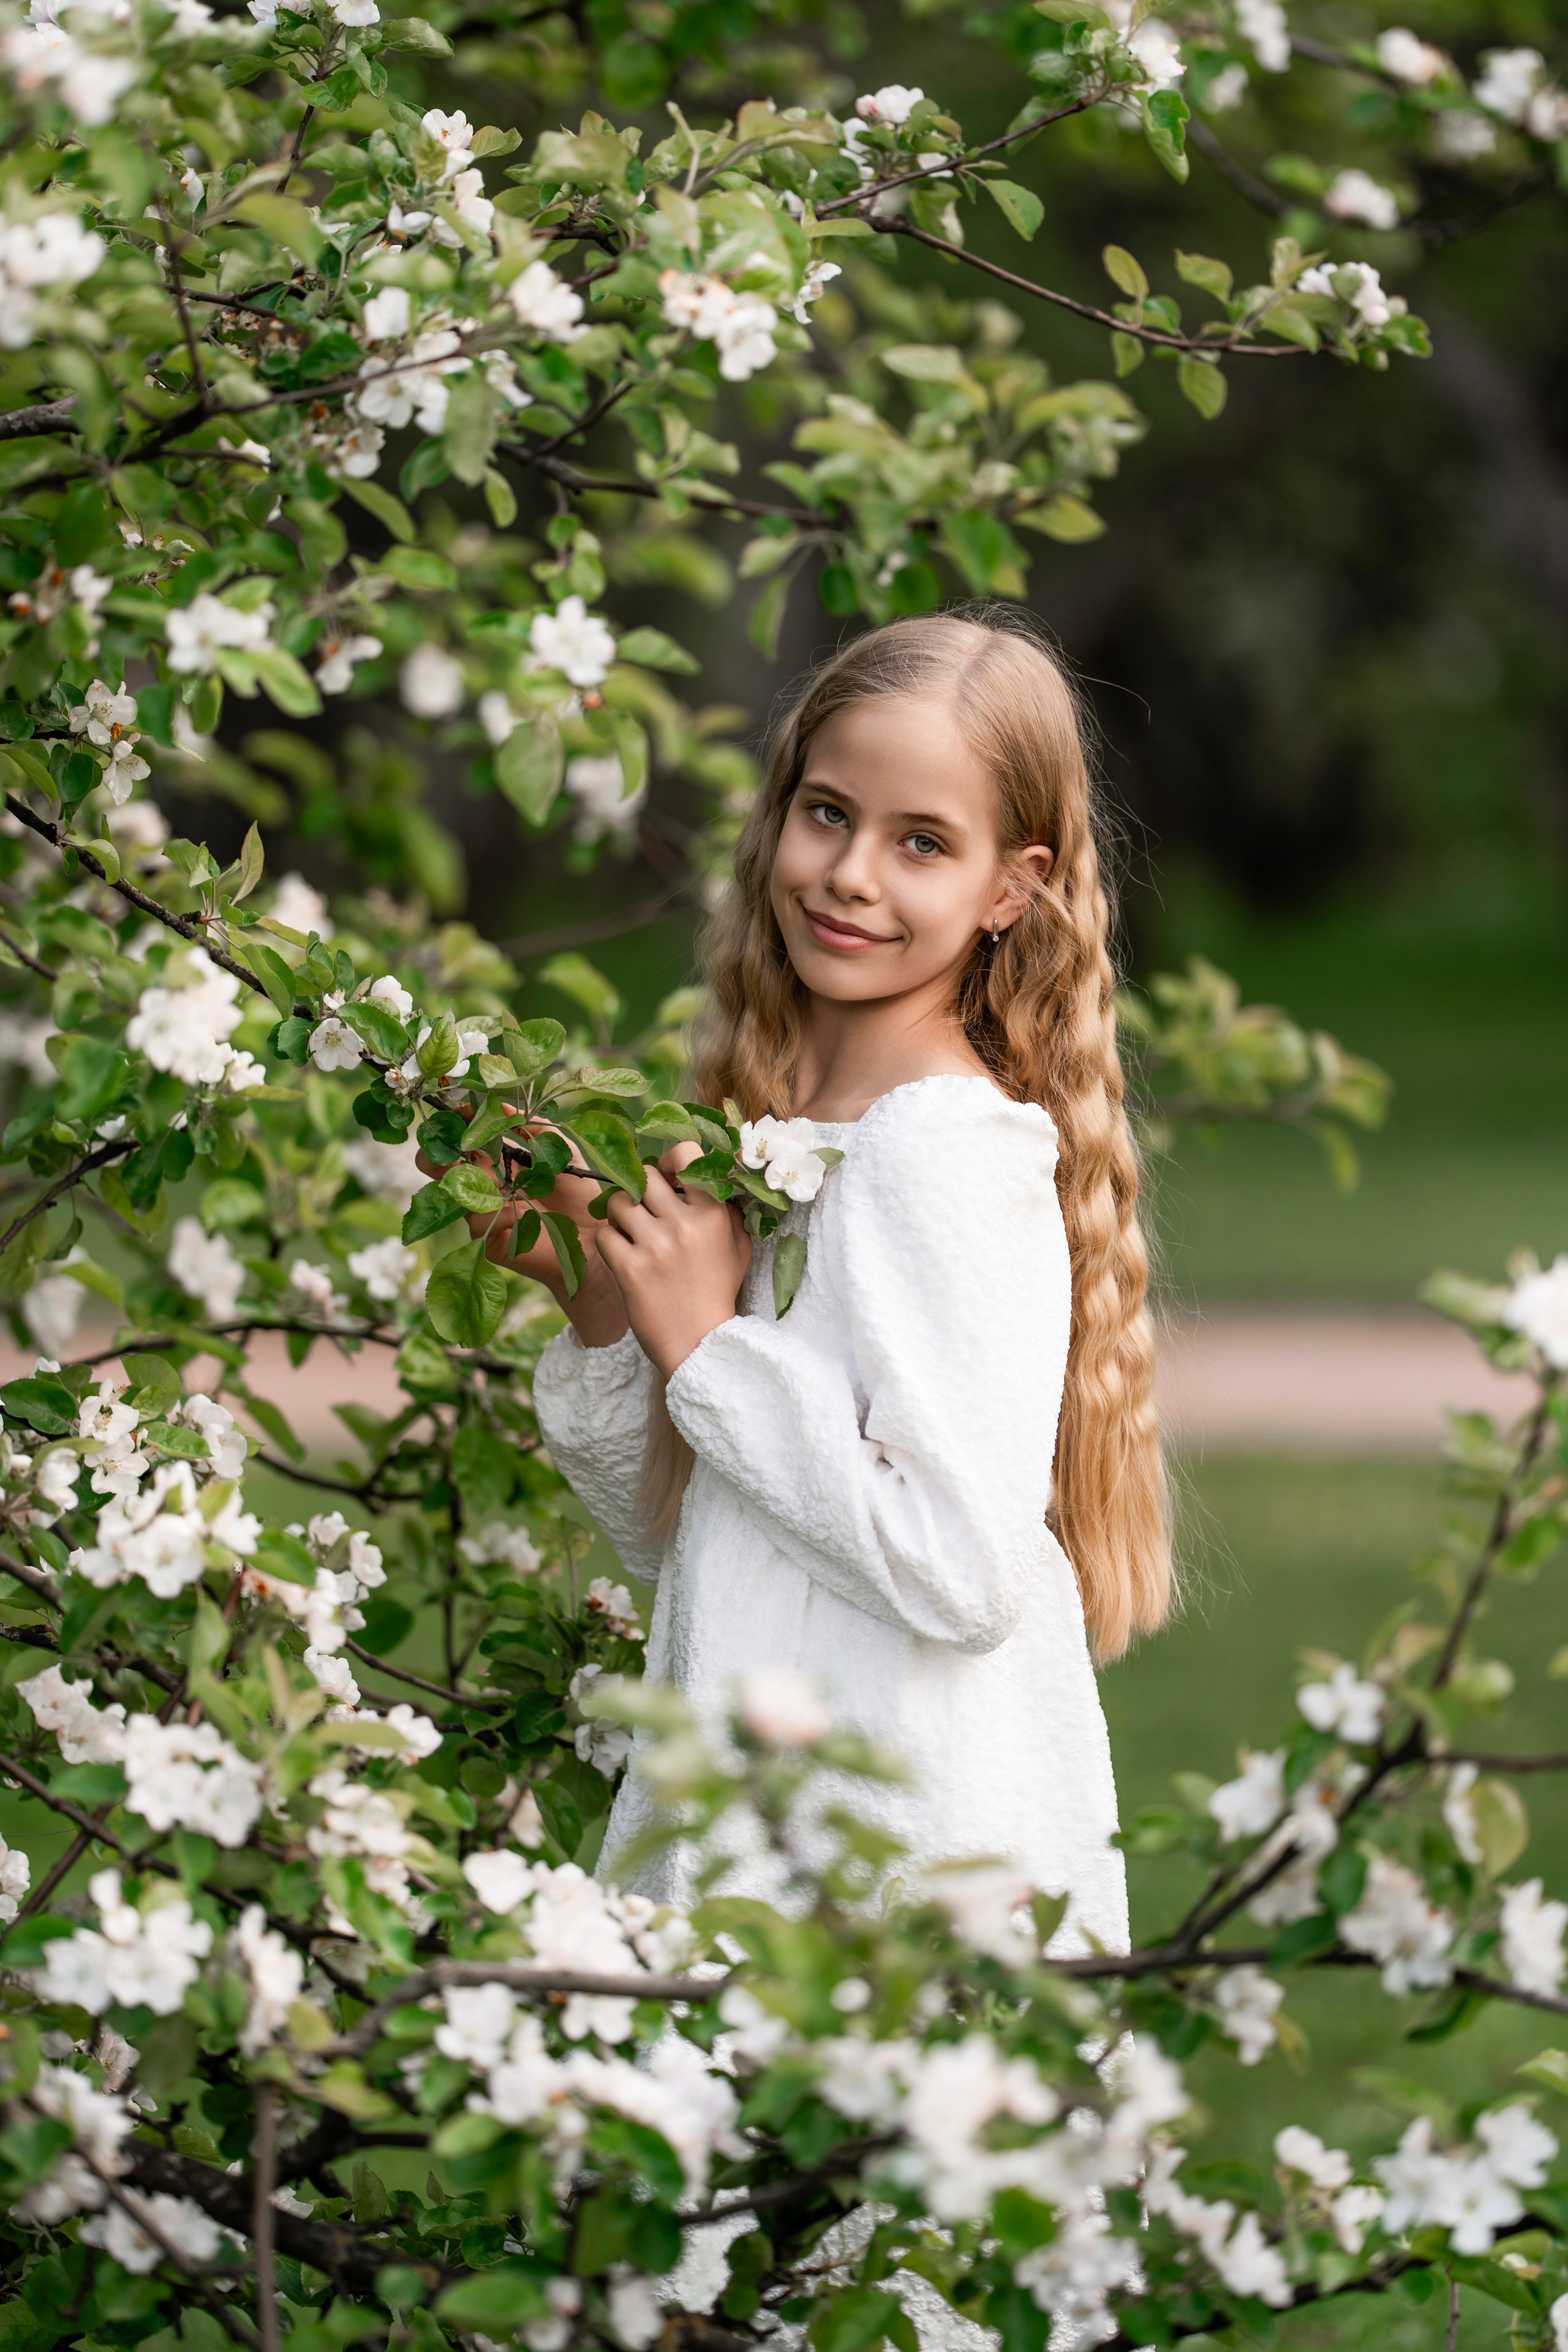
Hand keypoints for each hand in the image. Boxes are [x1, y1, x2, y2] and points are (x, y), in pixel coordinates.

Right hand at [416, 1116, 628, 1348]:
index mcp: (492, 1159)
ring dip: (473, 1183)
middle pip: (435, 1167)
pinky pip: (477, 1223)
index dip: (452, 1125)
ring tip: (500, 1182)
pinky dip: (499, 1213)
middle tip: (452, 1148)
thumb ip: (533, 1126)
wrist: (594, 1234)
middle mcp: (480, 1184)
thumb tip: (502, 1105)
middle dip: (435, 1155)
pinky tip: (520, 1213)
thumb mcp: (561, 1149)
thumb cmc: (578, 1190)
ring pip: (452, 1194)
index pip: (458, 1139)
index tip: (458, 1112)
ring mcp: (481, 1213)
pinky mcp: (488, 1240)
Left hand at [596, 1143, 752, 1379]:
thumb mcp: (737, 1248)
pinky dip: (610, 1243)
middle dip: (639, 1189)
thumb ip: (728, 1212)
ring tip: (630, 1232)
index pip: (685, 1155)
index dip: (668, 1160)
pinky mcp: (629, 1269)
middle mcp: (683, 1225)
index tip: (666, 1178)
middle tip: (642, 1208)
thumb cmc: (718, 1294)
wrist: (700, 1344)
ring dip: (619, 1215)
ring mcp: (654, 1246)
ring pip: (617, 1202)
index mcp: (713, 1214)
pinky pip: (605, 1235)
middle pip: (644, 1176)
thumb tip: (714, 1178)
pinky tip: (623, 1256)